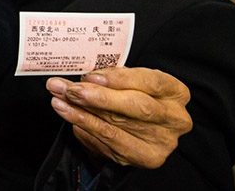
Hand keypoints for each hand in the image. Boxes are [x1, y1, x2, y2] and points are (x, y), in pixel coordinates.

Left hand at [46, 67, 192, 168]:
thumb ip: (113, 78)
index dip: (120, 79)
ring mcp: (162, 141)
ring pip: (118, 126)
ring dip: (83, 113)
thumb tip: (86, 78)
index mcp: (175, 92)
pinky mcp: (145, 157)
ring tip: (59, 101)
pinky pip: (111, 144)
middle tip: (71, 90)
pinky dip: (86, 129)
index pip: (151, 82)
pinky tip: (70, 117)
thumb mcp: (131, 81)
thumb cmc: (135, 95)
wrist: (144, 128)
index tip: (91, 76)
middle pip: (137, 107)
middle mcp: (174, 118)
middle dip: (99, 97)